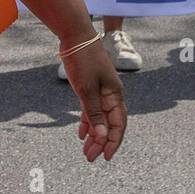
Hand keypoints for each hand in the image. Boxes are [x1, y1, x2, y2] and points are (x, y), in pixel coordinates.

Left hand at [60, 41, 126, 161]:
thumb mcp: (87, 89)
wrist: (75, 36)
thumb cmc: (83, 60)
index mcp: (115, 96)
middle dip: (101, 142)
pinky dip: (87, 122)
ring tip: (85, 150)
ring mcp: (100, 92)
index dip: (113, 142)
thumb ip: (94, 113)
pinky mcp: (89, 87)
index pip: (118, 125)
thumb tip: (103, 135)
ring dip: (93, 134)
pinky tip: (81, 134)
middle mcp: (111, 96)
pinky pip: (90, 110)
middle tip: (91, 157)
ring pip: (99, 118)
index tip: (106, 156)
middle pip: (109, 124)